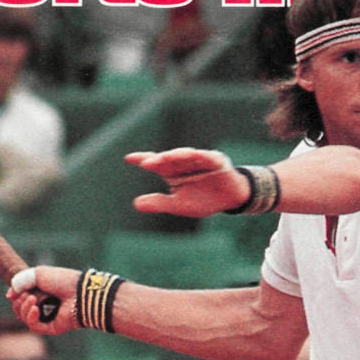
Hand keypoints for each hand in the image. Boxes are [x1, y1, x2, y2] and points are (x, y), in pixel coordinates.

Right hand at [7, 266, 80, 334]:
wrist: (79, 291)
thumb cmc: (62, 280)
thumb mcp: (37, 274)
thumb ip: (20, 282)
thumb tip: (9, 296)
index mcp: (41, 293)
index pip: (20, 299)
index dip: (16, 295)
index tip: (16, 291)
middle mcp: (44, 306)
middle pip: (19, 310)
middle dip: (19, 302)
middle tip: (29, 295)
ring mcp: (48, 318)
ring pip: (25, 318)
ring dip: (24, 308)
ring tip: (33, 299)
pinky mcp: (52, 328)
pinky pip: (34, 327)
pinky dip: (31, 318)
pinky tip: (35, 309)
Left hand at [127, 148, 250, 217]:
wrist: (230, 200)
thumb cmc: (204, 200)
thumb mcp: (180, 204)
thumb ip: (159, 203)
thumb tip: (136, 204)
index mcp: (173, 172)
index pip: (156, 164)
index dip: (143, 159)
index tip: (129, 159)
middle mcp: (184, 163)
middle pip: (168, 159)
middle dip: (158, 160)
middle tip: (146, 163)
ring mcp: (200, 159)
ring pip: (186, 155)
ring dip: (176, 155)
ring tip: (165, 158)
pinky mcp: (216, 160)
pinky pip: (208, 157)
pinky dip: (201, 156)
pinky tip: (194, 155)